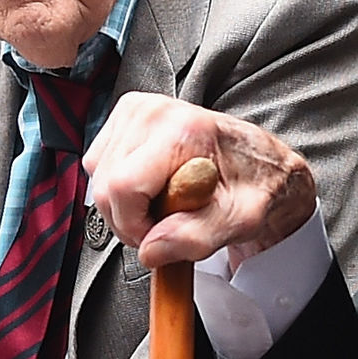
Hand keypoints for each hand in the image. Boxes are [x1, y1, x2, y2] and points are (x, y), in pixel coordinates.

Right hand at [84, 96, 315, 271]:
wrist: (262, 166)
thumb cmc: (256, 185)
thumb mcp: (239, 220)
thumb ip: (194, 237)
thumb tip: (151, 249)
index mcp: (184, 130)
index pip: (122, 187)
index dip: (134, 225)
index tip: (158, 236)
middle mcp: (155, 111)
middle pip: (104, 184)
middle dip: (129, 218)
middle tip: (166, 222)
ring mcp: (137, 109)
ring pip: (96, 175)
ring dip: (125, 202)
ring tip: (164, 202)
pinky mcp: (126, 116)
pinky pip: (97, 163)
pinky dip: (120, 185)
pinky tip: (151, 186)